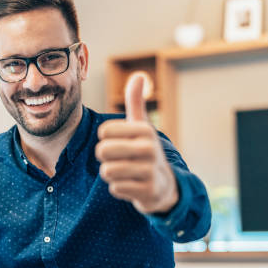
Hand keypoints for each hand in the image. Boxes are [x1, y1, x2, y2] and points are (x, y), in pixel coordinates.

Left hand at [95, 72, 178, 213]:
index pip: (104, 132)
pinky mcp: (147, 191)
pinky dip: (119, 188)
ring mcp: (149, 171)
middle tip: (120, 160)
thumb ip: (136, 102)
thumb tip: (139, 75)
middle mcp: (149, 149)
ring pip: (107, 171)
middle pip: (102, 151)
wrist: (164, 185)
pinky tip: (131, 185)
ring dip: (111, 174)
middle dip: (106, 158)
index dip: (106, 140)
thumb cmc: (145, 151)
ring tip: (126, 172)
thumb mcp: (142, 127)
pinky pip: (115, 188)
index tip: (120, 143)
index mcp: (145, 130)